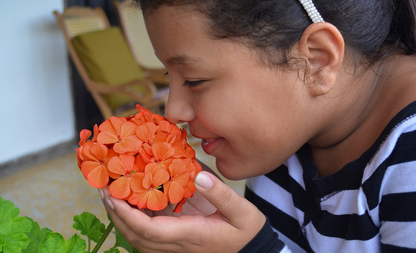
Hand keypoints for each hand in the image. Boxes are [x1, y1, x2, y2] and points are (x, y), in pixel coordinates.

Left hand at [99, 171, 265, 252]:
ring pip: (139, 236)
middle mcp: (177, 243)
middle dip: (115, 214)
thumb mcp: (242, 212)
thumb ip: (221, 194)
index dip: (127, 215)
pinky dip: (134, 217)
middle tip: (102, 189)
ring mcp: (175, 244)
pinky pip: (148, 232)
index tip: (112, 196)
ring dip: (121, 216)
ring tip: (109, 192)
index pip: (149, 230)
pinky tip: (130, 199)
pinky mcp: (177, 239)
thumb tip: (198, 176)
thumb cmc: (247, 231)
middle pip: (136, 235)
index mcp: (190, 235)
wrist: (252, 249)